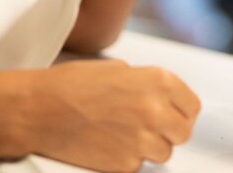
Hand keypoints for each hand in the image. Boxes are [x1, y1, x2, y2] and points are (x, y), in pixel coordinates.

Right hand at [16, 59, 199, 171]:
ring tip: (125, 133)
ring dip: (150, 147)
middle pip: (183, 132)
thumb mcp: (117, 69)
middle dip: (170, 130)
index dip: (182, 110)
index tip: (176, 113)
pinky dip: (128, 159)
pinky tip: (110, 143)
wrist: (40, 110)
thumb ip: (146, 83)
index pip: (193, 106)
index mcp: (157, 81)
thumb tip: (159, 97)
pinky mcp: (125, 165)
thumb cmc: (70, 85)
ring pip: (164, 153)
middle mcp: (154, 110)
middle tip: (151, 126)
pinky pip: (138, 166)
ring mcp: (141, 141)